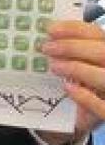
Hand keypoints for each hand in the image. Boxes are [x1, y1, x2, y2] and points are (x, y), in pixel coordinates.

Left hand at [37, 20, 104, 144]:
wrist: (79, 115)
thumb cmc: (78, 83)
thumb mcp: (77, 63)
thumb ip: (69, 51)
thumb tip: (46, 37)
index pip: (95, 33)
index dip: (74, 29)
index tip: (50, 29)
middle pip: (103, 52)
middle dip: (72, 47)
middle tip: (47, 48)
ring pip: (104, 76)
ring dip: (77, 68)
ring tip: (54, 67)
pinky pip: (101, 105)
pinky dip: (84, 96)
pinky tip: (67, 87)